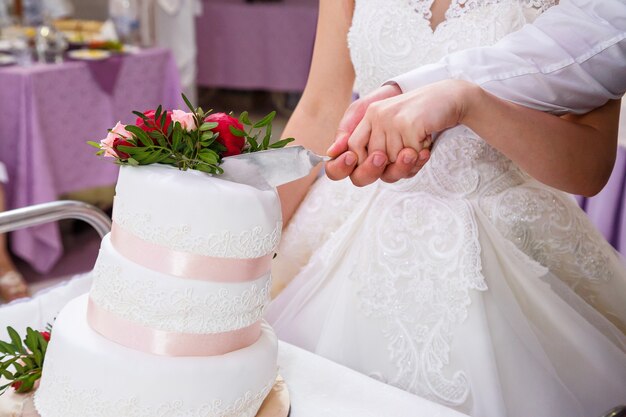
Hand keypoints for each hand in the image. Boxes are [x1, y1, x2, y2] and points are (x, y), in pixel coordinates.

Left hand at [326, 80, 477, 185]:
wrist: (450, 98)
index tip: (381, 165)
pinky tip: (427, 141)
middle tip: (410, 155)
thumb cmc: (422, 121)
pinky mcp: (406, 123)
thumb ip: (379, 151)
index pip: (352, 147)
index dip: (362, 163)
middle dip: (394, 166)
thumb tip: (367, 167)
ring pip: (392, 160)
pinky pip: (409, 156)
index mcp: (369, 116)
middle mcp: (376, 115)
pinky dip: (421, 155)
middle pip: (373, 160)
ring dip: (410, 160)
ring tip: (420, 145)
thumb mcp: (396, 134)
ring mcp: (390, 118)